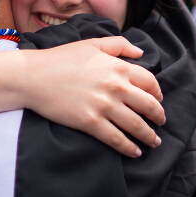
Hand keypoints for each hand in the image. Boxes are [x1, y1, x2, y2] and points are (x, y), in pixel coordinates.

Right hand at [21, 37, 164, 157]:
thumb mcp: (92, 44)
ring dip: (149, 136)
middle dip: (159, 117)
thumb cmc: (62, 58)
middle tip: (161, 123)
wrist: (34, 76)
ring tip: (154, 141)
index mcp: (118, 67)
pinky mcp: (91, 123)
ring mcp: (104, 106)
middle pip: (149, 106)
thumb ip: (119, 45)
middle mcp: (116, 87)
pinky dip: (129, 148)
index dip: (158, 93)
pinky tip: (135, 152)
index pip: (150, 82)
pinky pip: (117, 139)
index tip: (158, 100)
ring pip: (137, 126)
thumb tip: (140, 53)